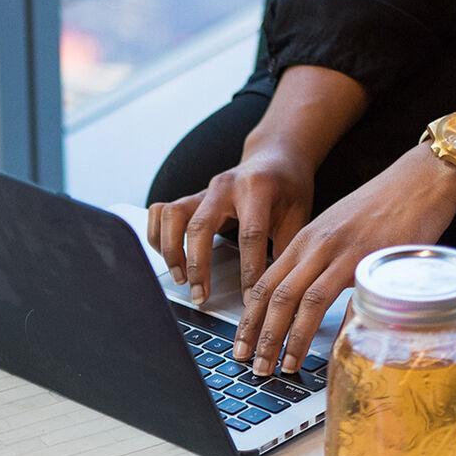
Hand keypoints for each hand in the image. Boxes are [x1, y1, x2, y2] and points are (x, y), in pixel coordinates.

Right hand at [146, 144, 313, 305]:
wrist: (274, 156)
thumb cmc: (288, 187)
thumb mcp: (298, 215)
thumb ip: (285, 248)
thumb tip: (278, 289)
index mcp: (257, 188)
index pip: (249, 235)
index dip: (248, 271)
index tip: (248, 299)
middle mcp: (224, 185)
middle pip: (200, 227)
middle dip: (198, 267)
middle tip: (200, 296)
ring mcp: (203, 190)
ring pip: (172, 216)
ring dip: (171, 251)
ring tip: (180, 278)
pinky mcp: (190, 197)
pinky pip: (160, 212)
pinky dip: (158, 236)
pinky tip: (168, 257)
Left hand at [235, 147, 455, 374]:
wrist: (424, 177)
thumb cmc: (382, 207)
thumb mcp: (338, 232)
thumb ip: (319, 264)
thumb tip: (305, 303)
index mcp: (304, 241)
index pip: (264, 285)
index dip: (249, 320)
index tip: (240, 346)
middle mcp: (316, 246)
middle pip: (277, 297)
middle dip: (261, 337)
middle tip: (255, 367)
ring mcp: (343, 252)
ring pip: (305, 300)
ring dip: (291, 339)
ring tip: (284, 367)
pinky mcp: (372, 258)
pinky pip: (349, 299)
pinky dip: (339, 328)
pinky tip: (332, 351)